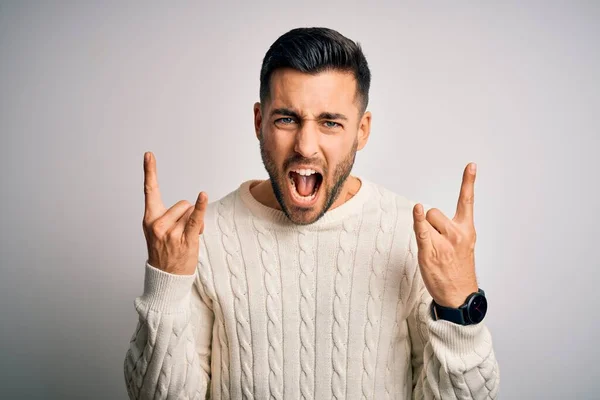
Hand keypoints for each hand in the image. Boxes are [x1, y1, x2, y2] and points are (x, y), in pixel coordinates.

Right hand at [142, 151, 207, 274]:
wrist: (166, 278)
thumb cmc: (165, 252)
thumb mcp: (158, 232)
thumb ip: (169, 215)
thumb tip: (194, 205)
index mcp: (149, 219)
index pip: (150, 191)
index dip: (150, 172)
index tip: (149, 155)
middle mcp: (158, 224)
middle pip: (182, 203)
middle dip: (187, 215)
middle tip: (181, 234)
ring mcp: (170, 233)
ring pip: (191, 212)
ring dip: (195, 223)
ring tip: (187, 240)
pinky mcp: (185, 239)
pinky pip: (195, 219)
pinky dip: (201, 207)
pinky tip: (203, 195)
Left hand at [412, 163, 478, 307]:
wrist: (459, 295)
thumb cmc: (458, 270)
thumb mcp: (463, 246)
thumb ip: (451, 229)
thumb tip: (428, 215)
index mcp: (467, 231)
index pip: (467, 201)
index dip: (468, 182)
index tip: (471, 165)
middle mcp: (457, 234)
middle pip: (434, 212)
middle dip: (431, 223)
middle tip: (437, 244)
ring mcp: (444, 243)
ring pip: (426, 221)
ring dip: (424, 231)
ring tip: (433, 250)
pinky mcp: (431, 252)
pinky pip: (422, 230)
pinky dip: (418, 220)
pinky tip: (417, 210)